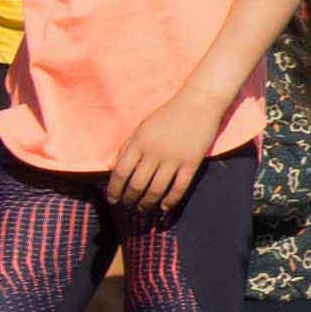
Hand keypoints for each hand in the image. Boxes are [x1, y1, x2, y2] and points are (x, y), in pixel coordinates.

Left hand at [109, 82, 231, 213]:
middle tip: (127, 206)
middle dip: (129, 199)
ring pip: (156, 189)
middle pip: (137, 184)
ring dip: (147, 203)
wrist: (199, 102)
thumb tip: (111, 167)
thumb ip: (127, 146)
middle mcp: (154, 152)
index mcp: (139, 141)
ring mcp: (174, 158)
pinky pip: (179, 187)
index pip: (121, 172)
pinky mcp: (191, 163)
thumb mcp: (142, 127)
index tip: (112, 199)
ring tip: (143, 209)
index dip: (114, 189)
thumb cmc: (169, 114)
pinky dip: (170, 201)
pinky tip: (164, 208)